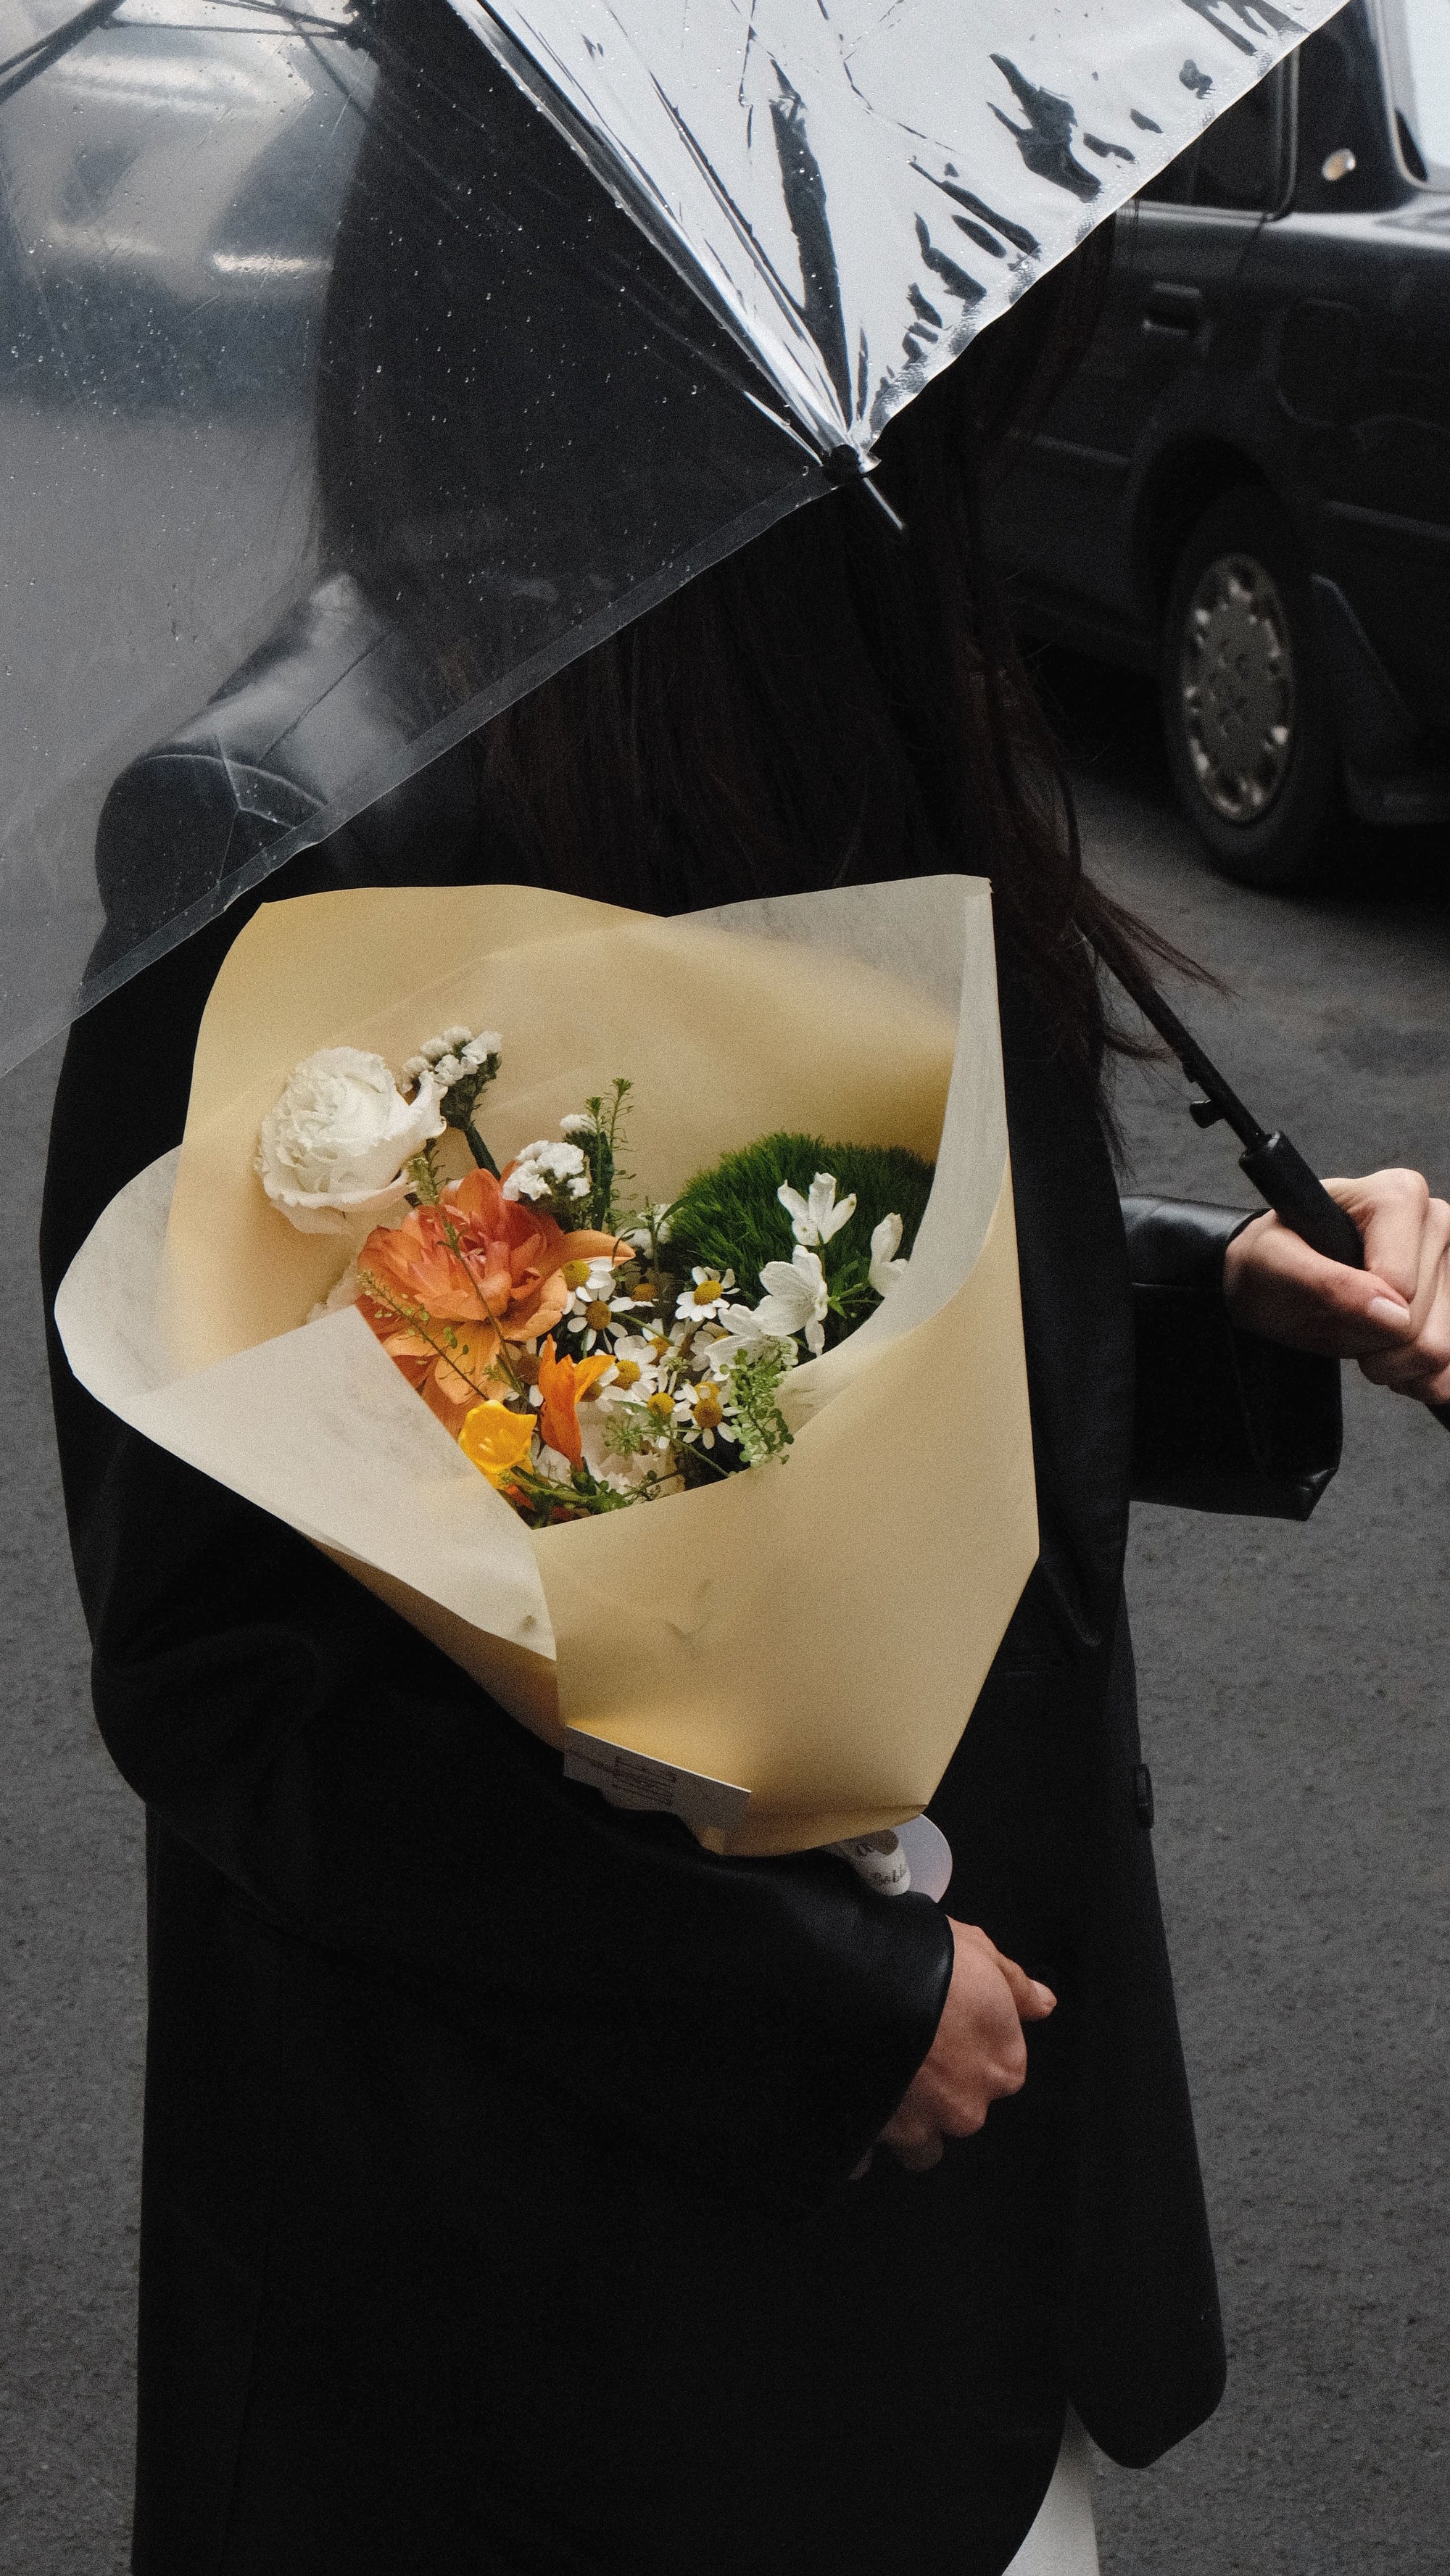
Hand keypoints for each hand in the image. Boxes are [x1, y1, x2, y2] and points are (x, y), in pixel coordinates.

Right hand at [858, 1920, 1055, 2177]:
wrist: (852, 1975)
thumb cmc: (921, 1960)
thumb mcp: (978, 1950)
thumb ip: (1015, 1985)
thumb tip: (1043, 2003)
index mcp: (1000, 2065)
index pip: (1000, 2073)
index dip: (972, 2049)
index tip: (948, 2029)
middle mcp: (964, 2106)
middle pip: (959, 2112)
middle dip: (937, 2091)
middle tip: (909, 2048)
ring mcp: (915, 2127)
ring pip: (917, 2146)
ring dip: (903, 2123)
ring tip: (879, 2081)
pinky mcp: (867, 2137)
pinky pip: (863, 2156)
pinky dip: (858, 2139)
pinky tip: (849, 2102)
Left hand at [1223, 1168, 1449, 1406]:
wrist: (1278, 1285)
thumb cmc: (1275, 1263)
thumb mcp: (1273, 1264)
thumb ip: (1326, 1283)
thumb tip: (1393, 1313)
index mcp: (1397, 1196)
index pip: (1398, 1284)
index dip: (1357, 1308)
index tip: (1330, 1295)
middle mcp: (1439, 1223)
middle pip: (1418, 1322)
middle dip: (1370, 1341)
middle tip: (1340, 1321)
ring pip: (1439, 1350)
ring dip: (1392, 1364)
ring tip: (1364, 1339)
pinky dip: (1418, 1378)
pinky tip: (1393, 1356)